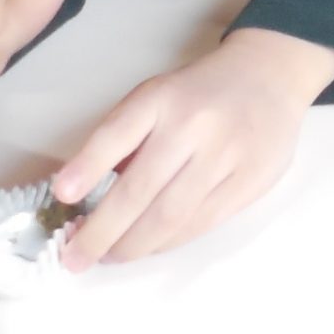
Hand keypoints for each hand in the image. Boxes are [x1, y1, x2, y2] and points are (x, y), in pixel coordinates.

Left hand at [52, 29, 333, 271]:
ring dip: (132, 246)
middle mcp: (195, 125)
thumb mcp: (158, 95)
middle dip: (101, 232)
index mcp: (164, 97)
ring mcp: (226, 155)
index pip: (118, 133)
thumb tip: (86, 196)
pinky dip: (168, 242)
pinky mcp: (249, 181)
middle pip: (141, 189)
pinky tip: (149, 246)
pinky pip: (200, 223)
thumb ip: (127, 138)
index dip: (88, 166)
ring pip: (170, 216)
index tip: (63, 195)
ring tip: (107, 257)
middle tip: (75, 257)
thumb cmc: (200, 92)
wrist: (271, 75)